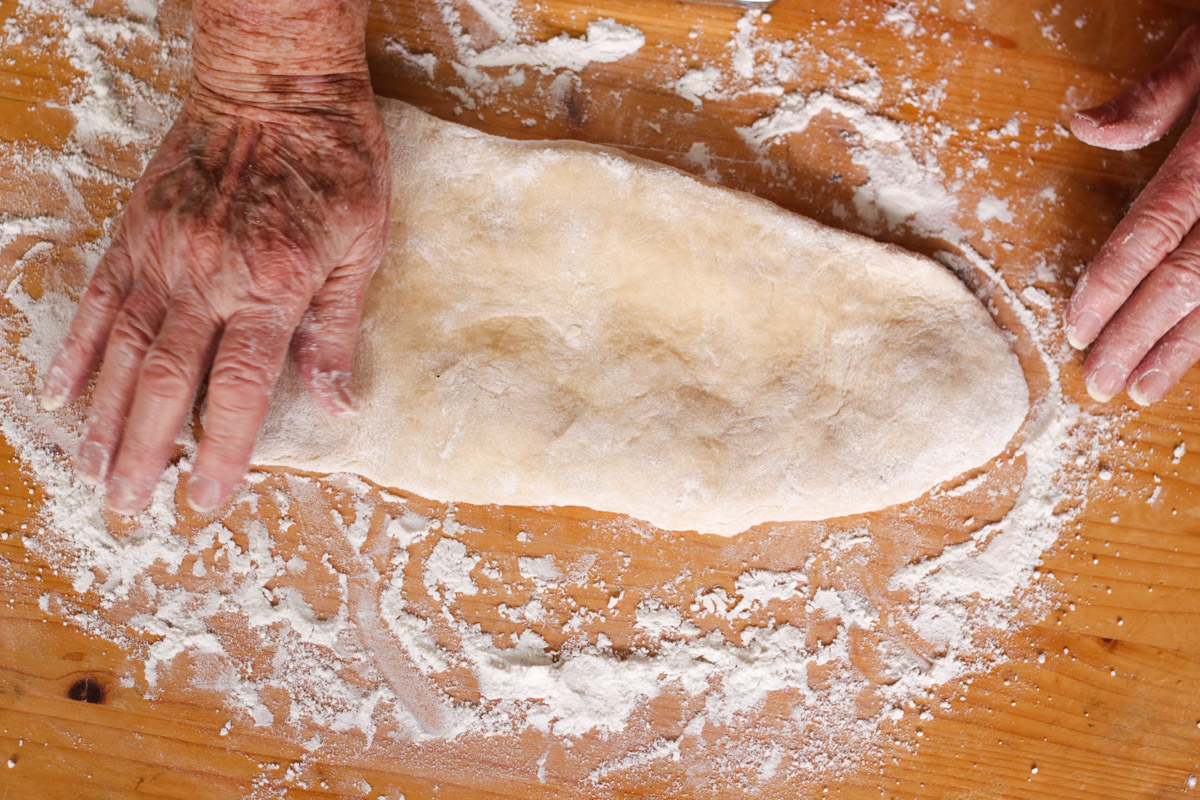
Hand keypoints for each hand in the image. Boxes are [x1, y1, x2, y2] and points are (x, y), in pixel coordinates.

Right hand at [41, 0, 388, 514]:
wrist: (279, 85)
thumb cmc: (336, 163)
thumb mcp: (363, 246)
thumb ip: (338, 328)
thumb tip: (334, 406)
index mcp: (271, 287)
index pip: (238, 390)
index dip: (220, 453)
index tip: (206, 502)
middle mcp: (207, 278)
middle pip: (165, 383)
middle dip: (145, 453)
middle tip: (129, 508)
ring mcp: (163, 254)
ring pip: (122, 351)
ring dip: (103, 418)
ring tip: (92, 471)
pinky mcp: (136, 231)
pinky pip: (98, 299)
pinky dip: (76, 350)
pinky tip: (58, 394)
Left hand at [1066, 24, 1199, 404]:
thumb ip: (1155, 97)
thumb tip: (1082, 126)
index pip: (1155, 230)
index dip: (1112, 284)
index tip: (1078, 328)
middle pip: (1190, 278)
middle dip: (1141, 335)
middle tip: (1100, 381)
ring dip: (1186, 346)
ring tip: (1146, 388)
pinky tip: (1197, 353)